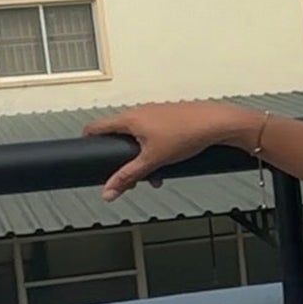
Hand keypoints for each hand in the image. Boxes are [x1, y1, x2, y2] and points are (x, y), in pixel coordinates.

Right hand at [83, 101, 255, 200]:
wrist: (216, 123)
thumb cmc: (186, 134)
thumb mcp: (152, 161)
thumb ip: (128, 177)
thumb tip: (108, 191)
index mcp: (129, 119)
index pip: (96, 127)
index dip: (88, 142)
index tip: (86, 155)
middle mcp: (139, 112)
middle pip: (119, 137)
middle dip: (123, 160)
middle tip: (131, 178)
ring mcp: (155, 113)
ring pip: (138, 139)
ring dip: (142, 159)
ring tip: (155, 175)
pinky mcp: (169, 117)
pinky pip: (153, 135)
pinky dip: (155, 151)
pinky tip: (168, 164)